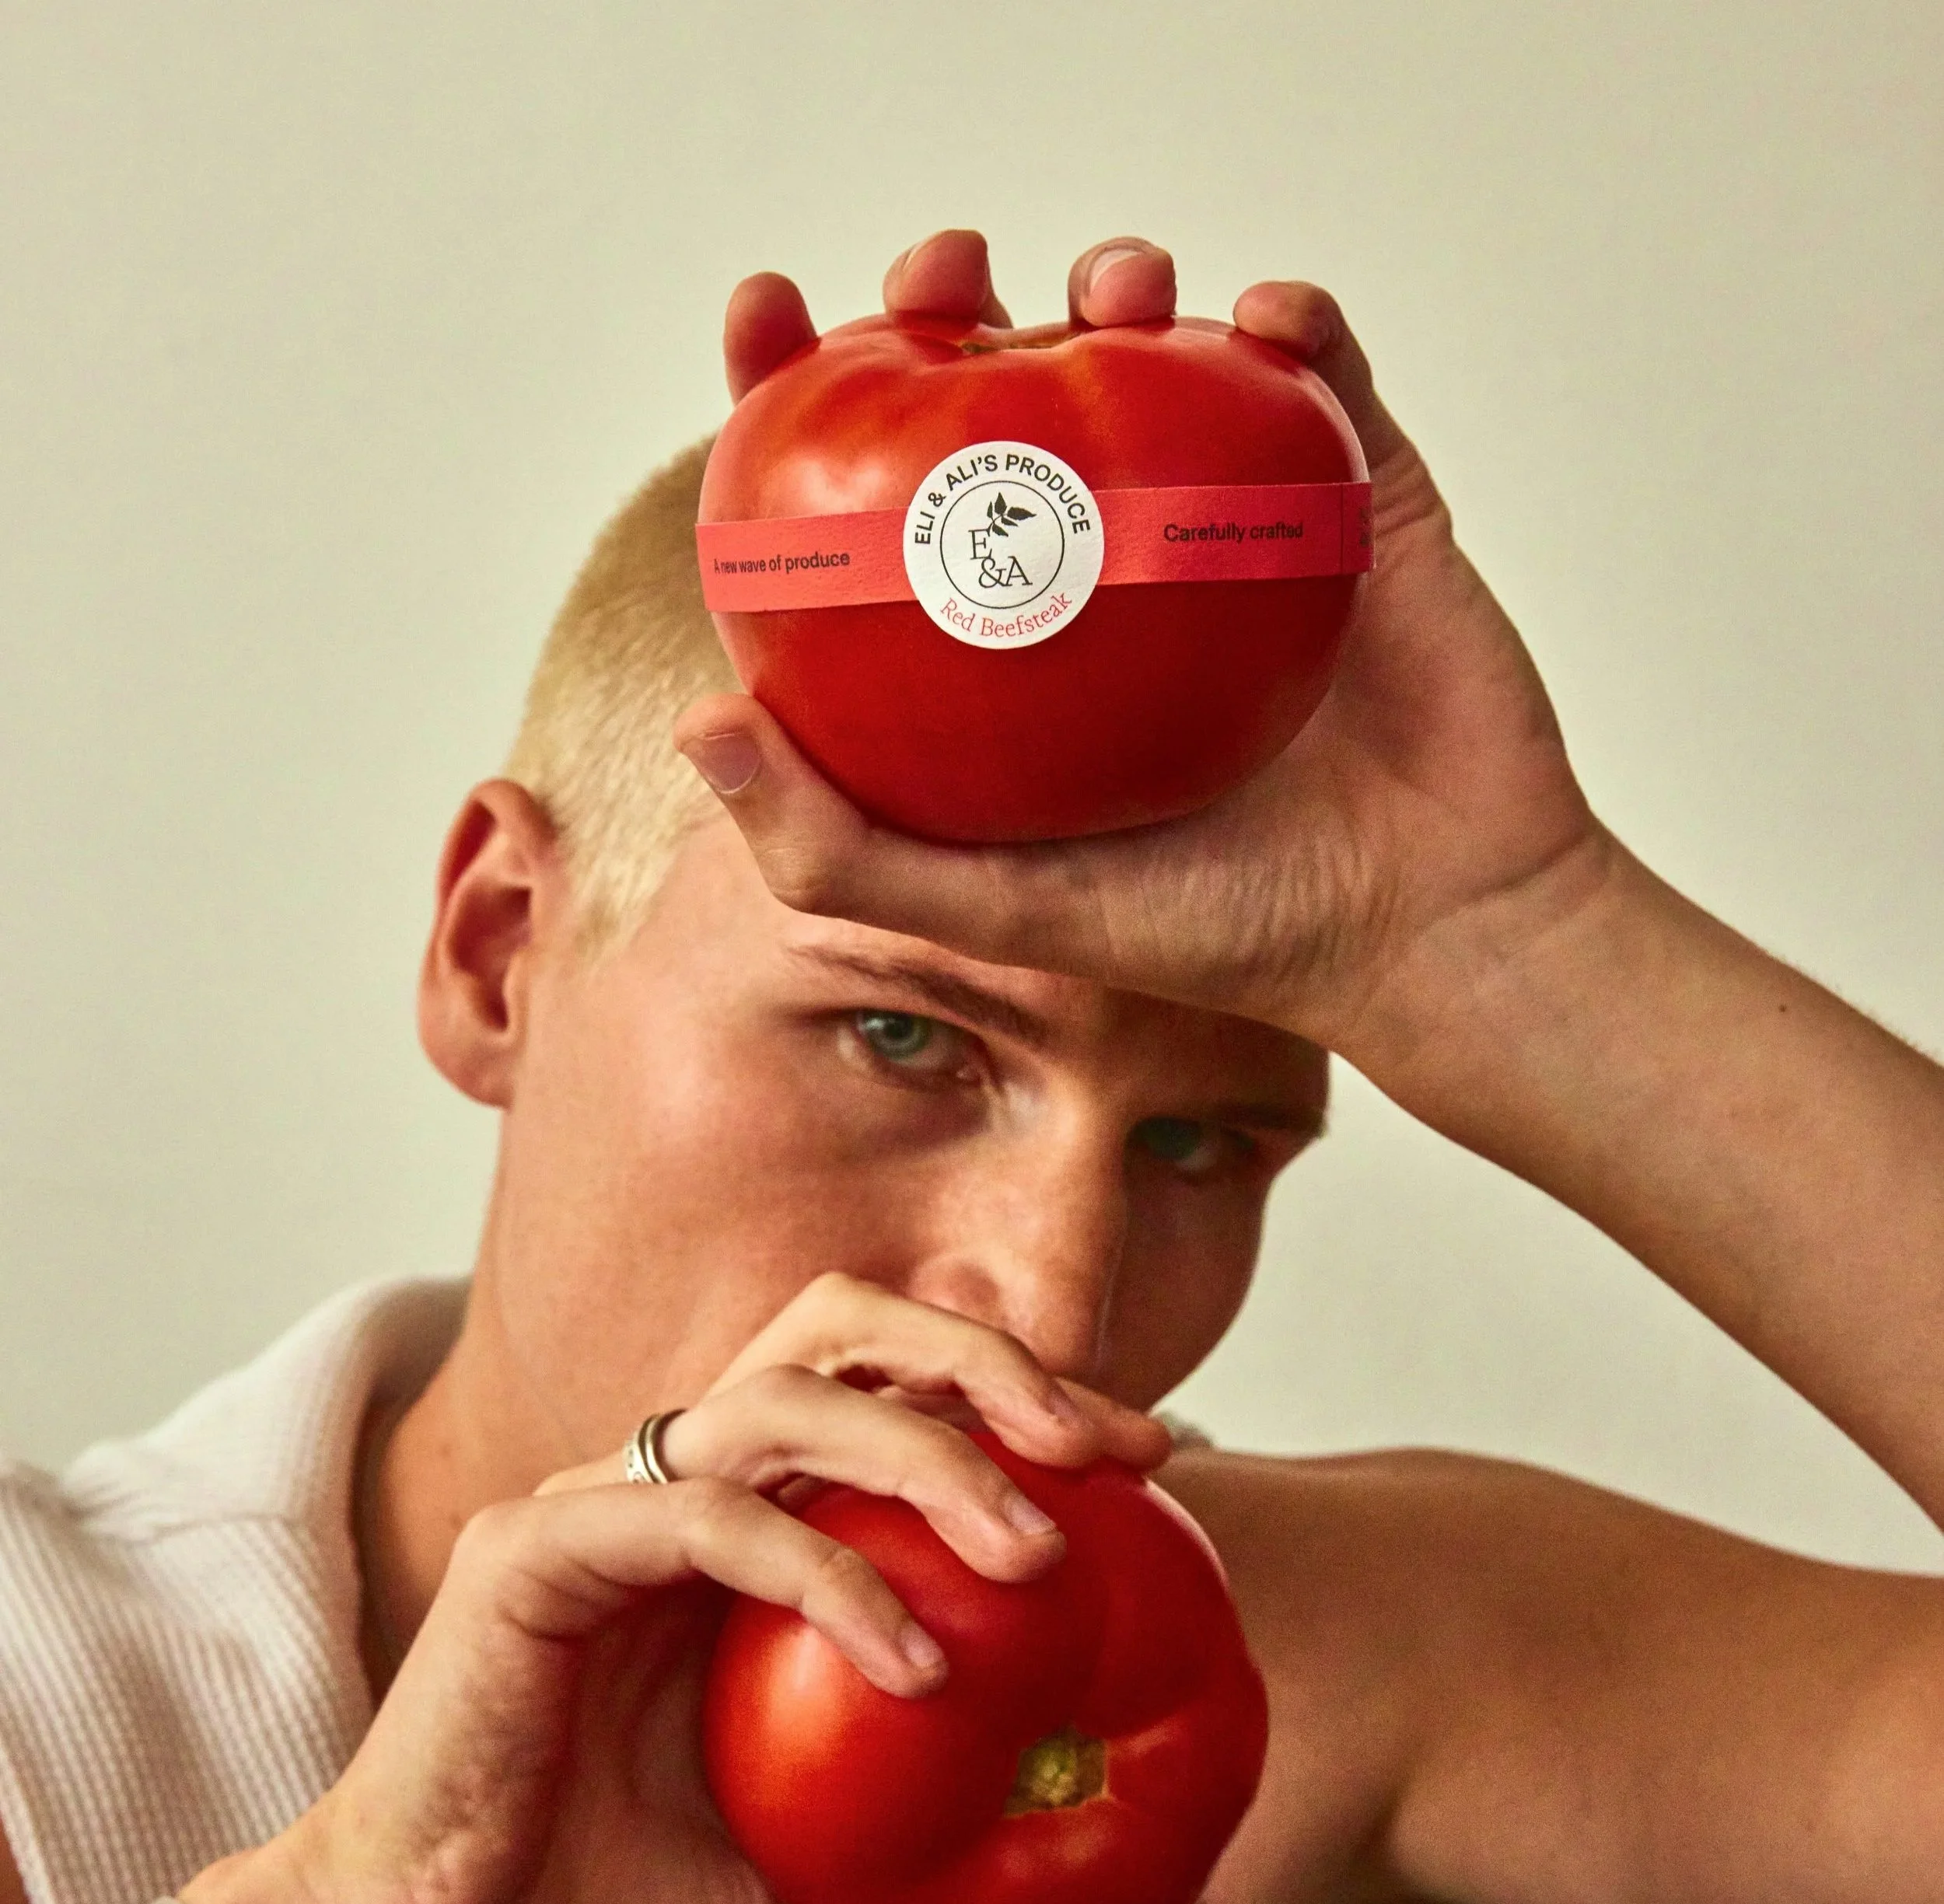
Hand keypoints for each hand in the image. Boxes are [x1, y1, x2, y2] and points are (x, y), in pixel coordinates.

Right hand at [196, 1278, 1168, 1903]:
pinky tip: (916, 1667)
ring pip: (778, 1398)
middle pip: (837, 1328)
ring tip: (1037, 1560)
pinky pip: (702, 1516)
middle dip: (984, 1361)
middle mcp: (674, 1490)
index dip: (1020, 1396)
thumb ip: (962, 1881)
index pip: (892, 1393)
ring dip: (928, 1458)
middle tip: (1111, 1454)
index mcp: (743, 1536)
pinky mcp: (530, 1556)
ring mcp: (597, 1509)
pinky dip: (826, 1571)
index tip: (1151, 1462)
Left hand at [684, 229, 1612, 1060]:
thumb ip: (842, 848)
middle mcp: (1109, 574)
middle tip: (945, 279)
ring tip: (1114, 292)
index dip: (805, 394)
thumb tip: (699, 724)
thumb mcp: (1003, 913)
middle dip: (954, 301)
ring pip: (1158, 356)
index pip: (881, 496)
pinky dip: (1292, 322)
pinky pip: (1320, 377)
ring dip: (1121, 287)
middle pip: (1006, 391)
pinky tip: (1264, 320)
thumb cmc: (1223, 930)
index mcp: (1012, 647)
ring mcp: (1232, 529)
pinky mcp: (1356, 504)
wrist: (1426, 926)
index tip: (765, 317)